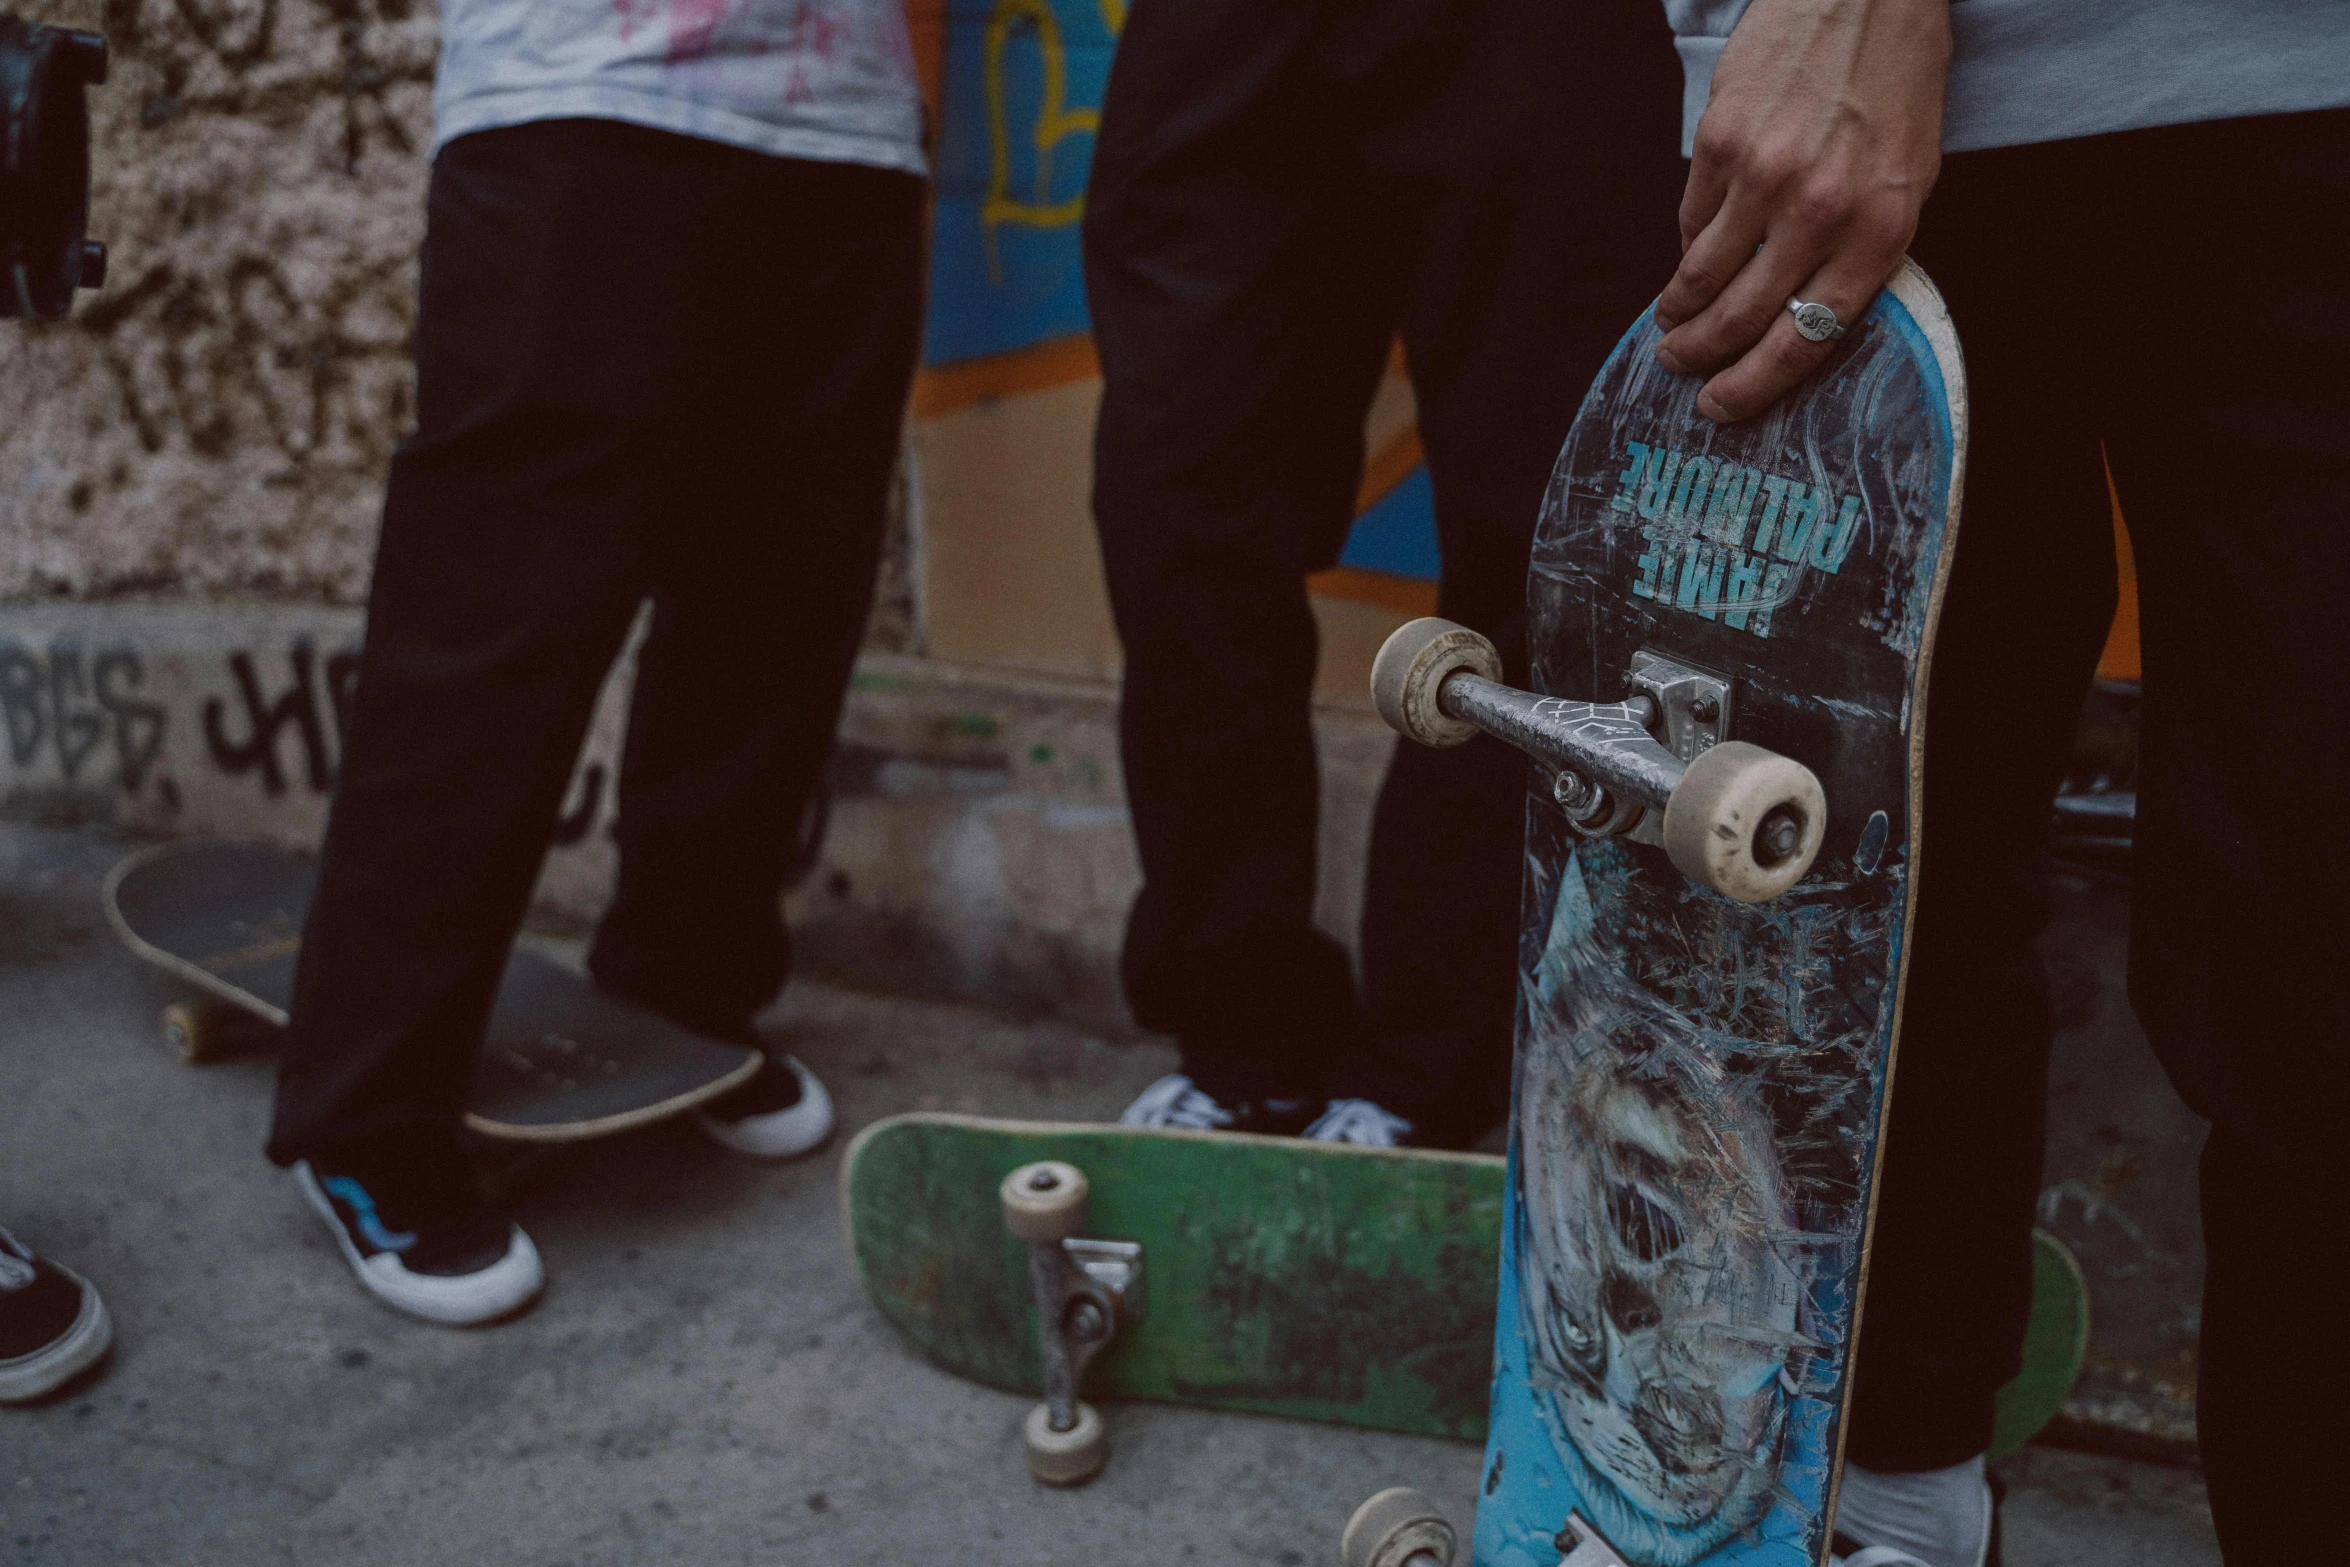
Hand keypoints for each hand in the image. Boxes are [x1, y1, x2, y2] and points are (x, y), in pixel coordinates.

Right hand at [1653, 0, 1950, 421]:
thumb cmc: (1896, 86)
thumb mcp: (1905, 179)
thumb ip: (1857, 250)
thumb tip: (1795, 313)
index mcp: (1879, 231)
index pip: (1806, 340)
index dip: (1755, 386)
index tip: (1722, 406)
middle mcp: (1821, 212)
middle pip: (1743, 317)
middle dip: (1702, 357)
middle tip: (1680, 371)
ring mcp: (1765, 177)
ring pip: (1702, 276)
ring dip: (1679, 311)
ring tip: (1671, 324)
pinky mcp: (1721, 143)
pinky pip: (1693, 219)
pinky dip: (1690, 245)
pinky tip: (1693, 253)